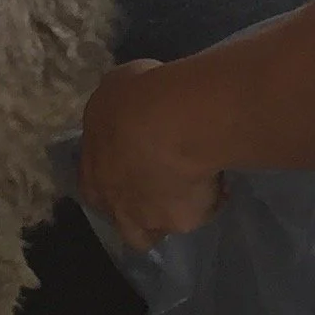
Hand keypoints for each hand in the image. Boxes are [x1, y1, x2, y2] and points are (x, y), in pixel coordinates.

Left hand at [79, 59, 226, 250]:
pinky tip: (221, 174)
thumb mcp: (114, 91)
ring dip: (175, 209)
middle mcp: (118, 208)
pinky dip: (211, 197)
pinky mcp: (187, 221)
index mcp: (92, 178)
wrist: (174, 121)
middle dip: (144, 205)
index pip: (98, 188)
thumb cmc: (135, 99)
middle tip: (164, 178)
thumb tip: (127, 112)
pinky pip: (203, 211)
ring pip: (164, 224)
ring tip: (196, 180)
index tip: (135, 158)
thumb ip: (116, 114)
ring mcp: (153, 220)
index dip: (117, 174)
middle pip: (129, 221)